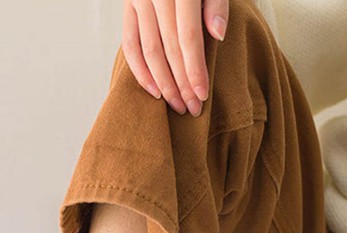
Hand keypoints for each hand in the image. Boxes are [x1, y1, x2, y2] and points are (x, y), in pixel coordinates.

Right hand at [121, 0, 228, 115]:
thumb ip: (216, 2)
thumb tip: (217, 36)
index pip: (187, 39)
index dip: (195, 70)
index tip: (202, 95)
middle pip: (168, 51)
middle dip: (180, 83)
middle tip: (190, 108)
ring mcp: (138, 2)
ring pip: (149, 52)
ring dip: (162, 83)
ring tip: (175, 105)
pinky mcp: (128, 7)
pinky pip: (130, 44)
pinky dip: (140, 70)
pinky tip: (153, 90)